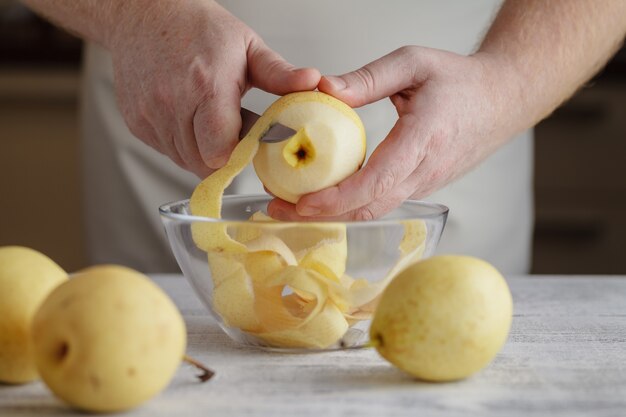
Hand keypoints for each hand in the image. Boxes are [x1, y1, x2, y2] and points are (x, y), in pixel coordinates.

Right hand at [107, 0, 319, 176]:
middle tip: (235, 132)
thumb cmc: (196, 28)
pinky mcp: (136, 124)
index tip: (251, 143)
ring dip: (205, 153)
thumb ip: (279, 73)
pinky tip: (191, 119)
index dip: (240, 154)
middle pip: (205, 163)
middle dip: (226, 157)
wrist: (143, 15)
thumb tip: (311, 82)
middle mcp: (172, 104)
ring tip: (212, 121)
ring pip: (186, 162)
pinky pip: (168, 152)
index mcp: (206, 86)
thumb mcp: (246, 45)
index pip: (221, 151)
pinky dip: (184, 145)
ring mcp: (150, 116)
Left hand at [268, 46, 522, 220]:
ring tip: (291, 207)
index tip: (302, 202)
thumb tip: (324, 90)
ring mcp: (425, 183)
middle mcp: (424, 171)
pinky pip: (382, 201)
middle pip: (368, 208)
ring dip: (332, 213)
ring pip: (374, 210)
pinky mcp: (421, 185)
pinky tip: (325, 195)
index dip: (338, 197)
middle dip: (320, 215)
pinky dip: (350, 205)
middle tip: (277, 210)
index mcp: (423, 140)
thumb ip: (368, 78)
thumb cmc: (460, 80)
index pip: (377, 181)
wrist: (503, 99)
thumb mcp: (413, 63)